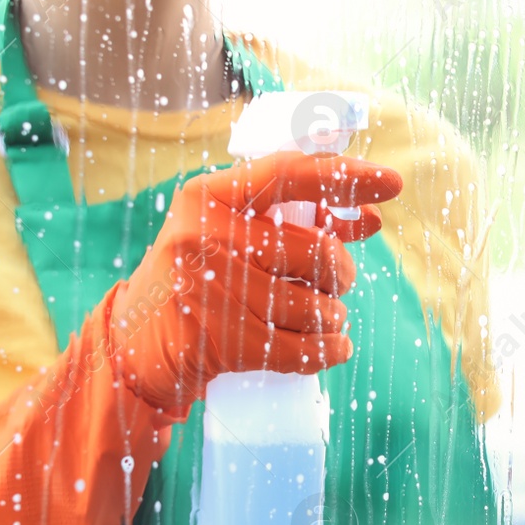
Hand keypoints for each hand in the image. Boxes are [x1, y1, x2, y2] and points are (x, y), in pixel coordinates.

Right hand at [108, 150, 403, 415]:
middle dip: (341, 273)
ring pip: (318, 305)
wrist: (133, 347)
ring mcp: (212, 292)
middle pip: (319, 252)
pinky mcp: (222, 344)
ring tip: (319, 316)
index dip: (346, 176)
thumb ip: (289, 218)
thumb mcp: (227, 234)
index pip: (290, 174)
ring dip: (333, 316)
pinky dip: (331, 350)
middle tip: (334, 283)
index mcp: (208, 198)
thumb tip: (367, 217)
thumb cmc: (196, 281)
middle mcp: (206, 237)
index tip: (392, 184)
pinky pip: (307, 348)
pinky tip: (332, 346)